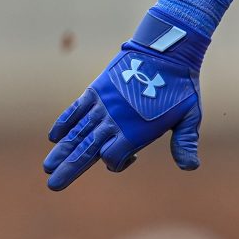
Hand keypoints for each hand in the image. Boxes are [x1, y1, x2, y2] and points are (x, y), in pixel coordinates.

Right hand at [43, 13, 206, 190]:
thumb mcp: (190, 116)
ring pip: (77, 132)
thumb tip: (190, 167)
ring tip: (47, 166)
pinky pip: (75, 110)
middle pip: (87, 149)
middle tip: (53, 185)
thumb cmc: (182, 87)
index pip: (113, 157)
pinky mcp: (96, 90)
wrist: (167, 52)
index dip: (116, 164)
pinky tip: (54, 137)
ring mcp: (102, 105)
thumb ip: (185, 142)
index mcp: (135, 130)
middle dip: (70, 168)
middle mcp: (114, 120)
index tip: (131, 159)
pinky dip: (64, 122)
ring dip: (62, 150)